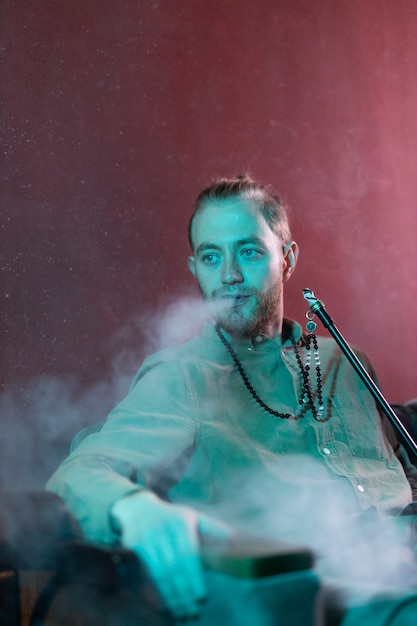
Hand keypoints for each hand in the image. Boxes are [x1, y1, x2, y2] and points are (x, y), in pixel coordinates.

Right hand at [111, 491, 230, 618]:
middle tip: (193, 611)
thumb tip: (233, 538)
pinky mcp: (137, 545)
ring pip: (163, 573)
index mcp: (182, 524)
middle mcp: (165, 530)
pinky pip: (149, 572)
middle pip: (177, 568)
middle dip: (185, 592)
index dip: (195, 579)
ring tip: (181, 612)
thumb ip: (212, 528)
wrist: (138, 508)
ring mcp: (150, 537)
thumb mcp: (192, 516)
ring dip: (173, 595)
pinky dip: (158, 589)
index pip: (190, 556)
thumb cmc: (171, 516)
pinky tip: (165, 603)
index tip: (202, 598)